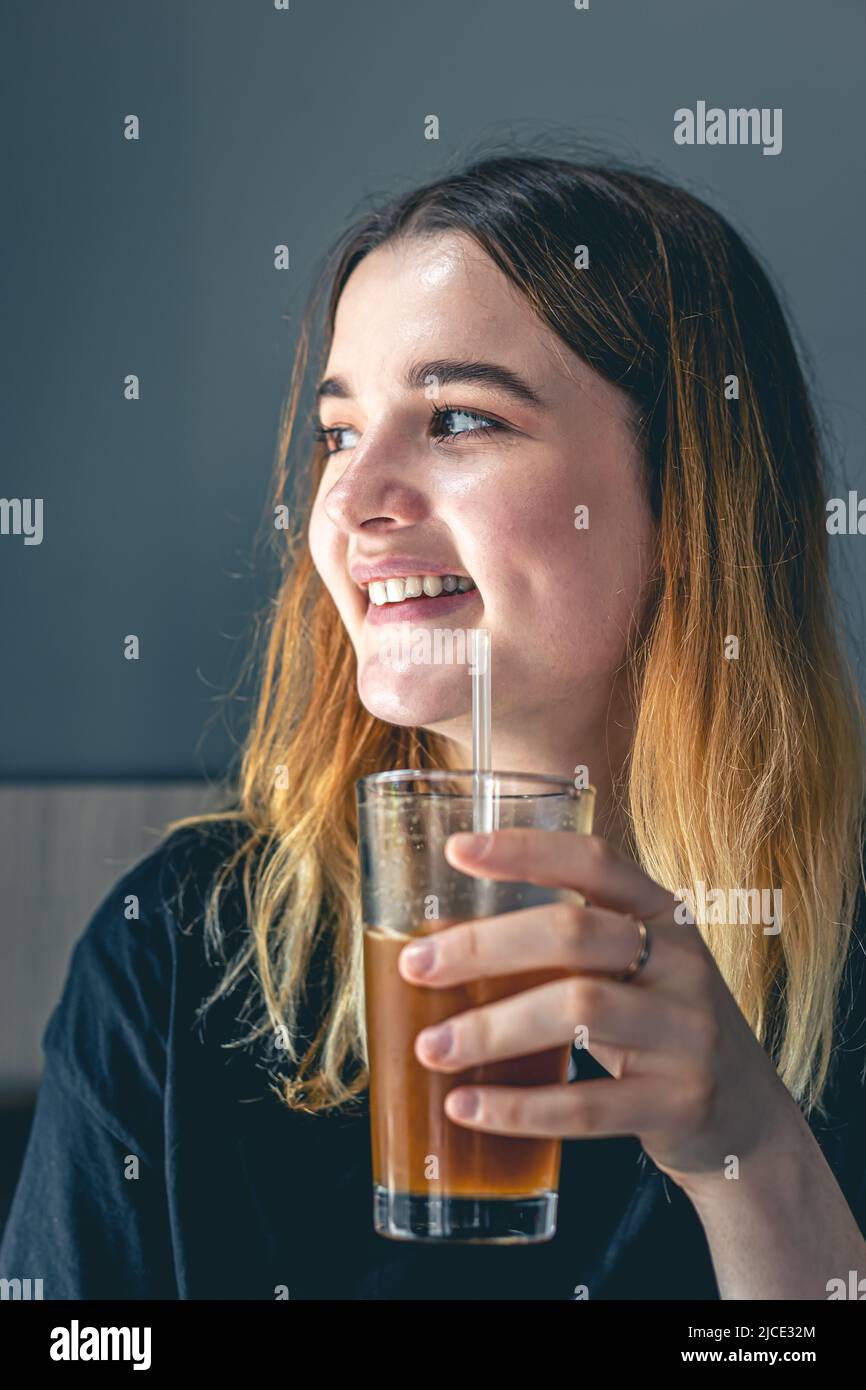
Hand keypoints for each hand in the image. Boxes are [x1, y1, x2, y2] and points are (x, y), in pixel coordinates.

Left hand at [398, 829, 798, 1192]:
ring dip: (491, 1028)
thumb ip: (563, 949)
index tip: (455, 851)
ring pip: (578, 1010)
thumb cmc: (657, 1027)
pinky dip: (518, 1107)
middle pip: (574, 933)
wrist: (744, 1118)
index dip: (526, 850)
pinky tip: (466, 1107)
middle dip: (484, 947)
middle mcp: (683, 962)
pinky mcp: (680, 1102)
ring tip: (430, 1048)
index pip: (595, 861)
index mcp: (664, 914)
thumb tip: (438, 941)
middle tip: (416, 966)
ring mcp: (688, 1033)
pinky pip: (588, 1105)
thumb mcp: (631, 971)